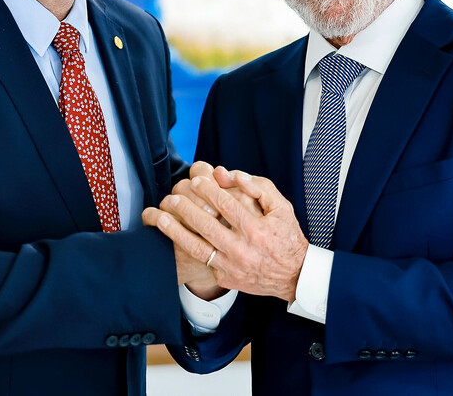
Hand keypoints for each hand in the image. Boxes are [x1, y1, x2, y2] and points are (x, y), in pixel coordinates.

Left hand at [153, 168, 308, 302]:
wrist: (293, 276)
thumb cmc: (285, 235)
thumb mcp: (281, 207)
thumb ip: (258, 187)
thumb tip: (231, 174)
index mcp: (257, 230)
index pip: (226, 205)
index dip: (208, 190)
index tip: (195, 180)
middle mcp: (242, 250)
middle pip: (207, 226)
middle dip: (186, 209)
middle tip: (172, 197)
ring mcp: (232, 266)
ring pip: (197, 248)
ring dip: (175, 231)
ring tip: (159, 217)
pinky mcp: (225, 278)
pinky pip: (201, 262)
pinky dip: (184, 249)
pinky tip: (170, 237)